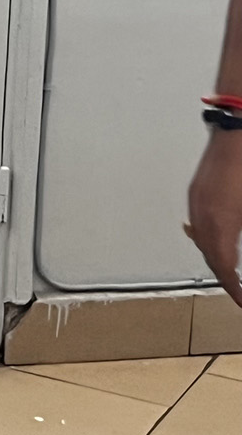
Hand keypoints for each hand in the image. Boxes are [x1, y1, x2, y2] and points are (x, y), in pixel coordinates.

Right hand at [188, 133, 241, 307]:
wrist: (236, 135)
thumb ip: (240, 233)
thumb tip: (239, 254)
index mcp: (223, 220)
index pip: (224, 264)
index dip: (232, 286)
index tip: (241, 300)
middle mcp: (205, 214)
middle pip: (210, 255)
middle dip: (223, 277)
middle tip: (237, 292)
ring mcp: (198, 202)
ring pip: (201, 240)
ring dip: (215, 258)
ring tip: (230, 272)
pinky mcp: (197, 192)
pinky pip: (197, 225)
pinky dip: (207, 240)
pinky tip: (216, 243)